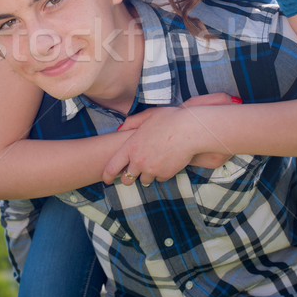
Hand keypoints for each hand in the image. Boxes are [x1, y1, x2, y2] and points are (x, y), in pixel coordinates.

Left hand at [103, 93, 239, 185]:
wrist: (190, 129)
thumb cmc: (169, 119)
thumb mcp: (147, 115)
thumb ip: (131, 122)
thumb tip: (119, 129)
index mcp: (130, 147)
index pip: (112, 167)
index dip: (107, 175)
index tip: (107, 179)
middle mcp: (139, 161)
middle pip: (127, 179)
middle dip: (129, 177)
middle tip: (133, 173)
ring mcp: (152, 170)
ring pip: (144, 180)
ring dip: (147, 174)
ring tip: (155, 161)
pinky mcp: (165, 174)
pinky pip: (160, 179)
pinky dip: (161, 173)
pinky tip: (167, 161)